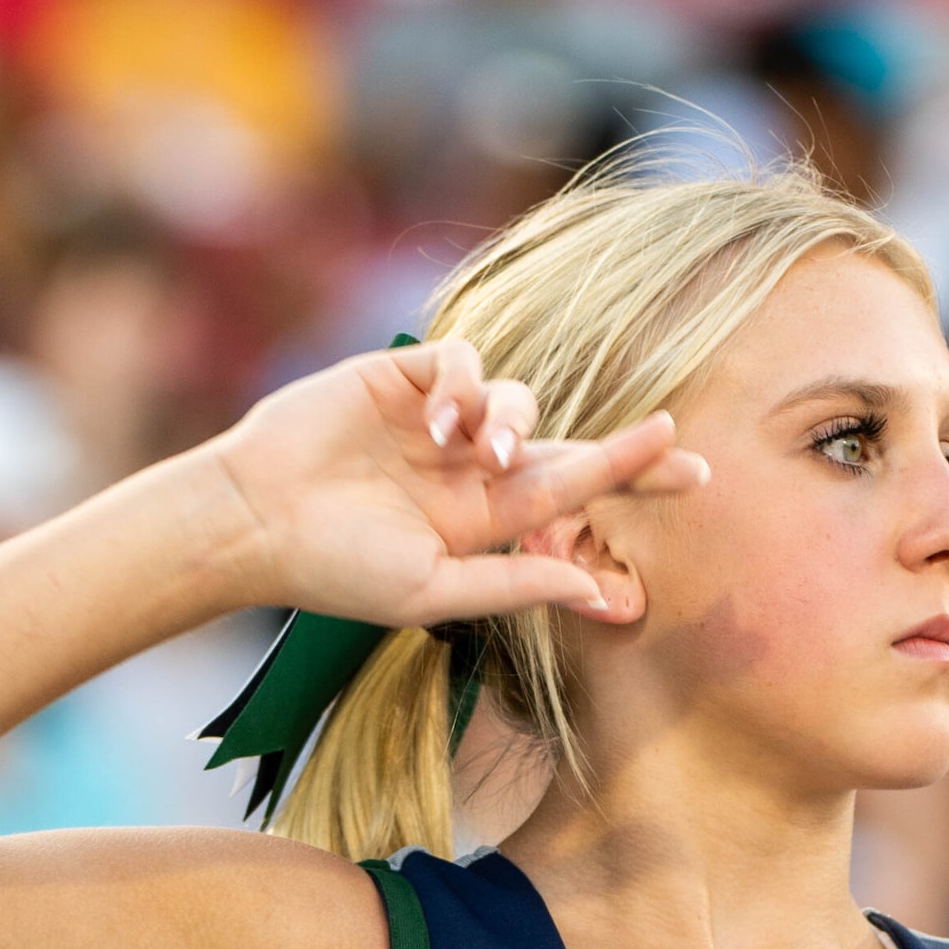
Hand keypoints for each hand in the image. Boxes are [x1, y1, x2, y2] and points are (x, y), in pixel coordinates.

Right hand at [202, 337, 707, 626]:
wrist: (255, 523)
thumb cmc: (336, 570)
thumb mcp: (434, 589)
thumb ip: (514, 584)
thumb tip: (595, 589)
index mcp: (484, 517)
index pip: (573, 493)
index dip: (629, 478)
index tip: (693, 474)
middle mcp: (470, 464)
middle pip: (565, 440)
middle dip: (621, 446)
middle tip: (672, 440)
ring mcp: (439, 418)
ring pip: (516, 396)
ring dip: (510, 420)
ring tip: (476, 452)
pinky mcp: (404, 376)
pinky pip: (464, 359)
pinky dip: (463, 385)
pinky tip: (435, 424)